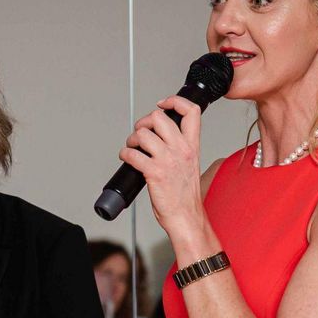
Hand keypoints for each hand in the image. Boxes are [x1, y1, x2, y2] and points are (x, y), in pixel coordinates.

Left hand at [117, 96, 205, 239]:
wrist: (186, 216)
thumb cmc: (185, 195)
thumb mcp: (190, 164)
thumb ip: (180, 148)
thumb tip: (160, 138)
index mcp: (192, 146)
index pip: (192, 111)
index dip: (175, 101)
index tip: (163, 104)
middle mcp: (181, 149)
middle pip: (159, 117)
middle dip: (144, 122)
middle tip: (141, 132)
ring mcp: (167, 160)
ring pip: (142, 134)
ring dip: (132, 139)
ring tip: (132, 148)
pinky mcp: (154, 172)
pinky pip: (132, 154)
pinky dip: (125, 154)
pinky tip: (127, 158)